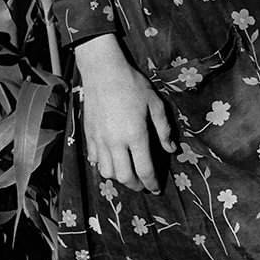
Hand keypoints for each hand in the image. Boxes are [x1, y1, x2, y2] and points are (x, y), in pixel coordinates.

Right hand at [74, 35, 177, 192]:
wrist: (103, 71)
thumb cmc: (132, 84)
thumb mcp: (155, 103)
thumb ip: (164, 129)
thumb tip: (171, 149)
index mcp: (135, 135)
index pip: (144, 169)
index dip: (152, 183)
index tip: (156, 188)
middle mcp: (116, 142)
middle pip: (124, 177)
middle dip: (136, 185)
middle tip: (143, 184)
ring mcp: (100, 140)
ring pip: (107, 172)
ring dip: (119, 178)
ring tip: (127, 173)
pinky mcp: (88, 135)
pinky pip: (94, 159)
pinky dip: (103, 165)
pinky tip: (110, 160)